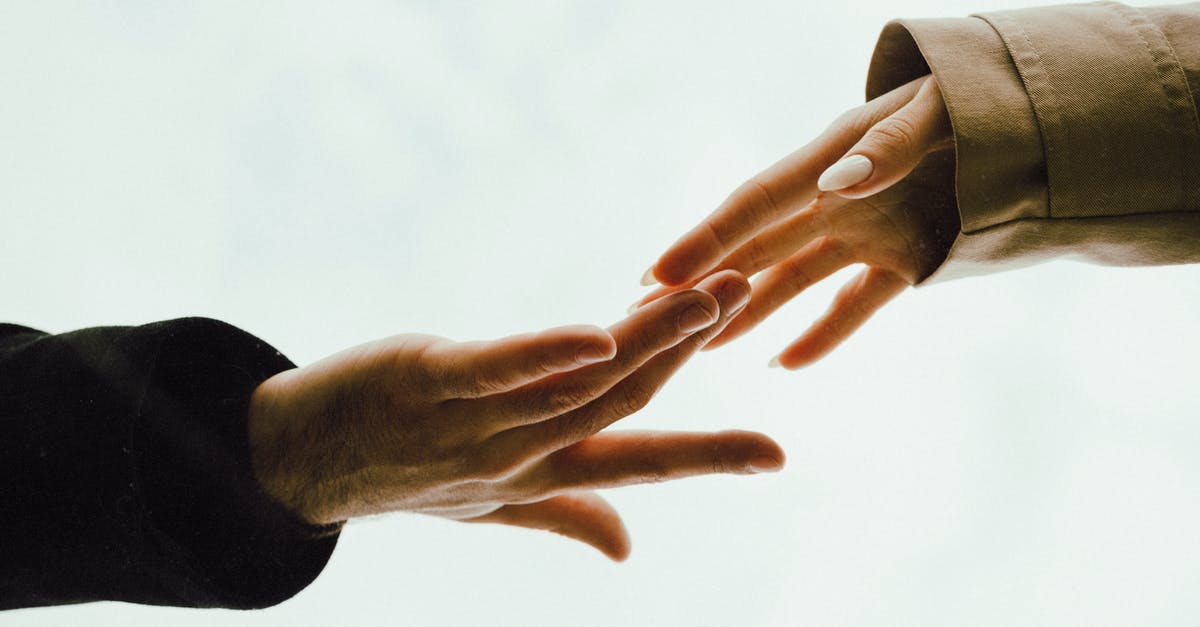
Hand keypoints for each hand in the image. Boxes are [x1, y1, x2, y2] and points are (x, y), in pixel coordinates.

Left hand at [247, 270, 782, 559]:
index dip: (707, 459)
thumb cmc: (406, 474)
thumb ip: (566, 514)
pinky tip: (599, 332)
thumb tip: (629, 551)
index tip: (778, 456)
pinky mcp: (428, 381)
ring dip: (648, 339)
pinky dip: (549, 355)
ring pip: (578, 384)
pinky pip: (498, 372)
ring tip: (708, 292)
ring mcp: (474, 422)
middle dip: (686, 351)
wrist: (298, 465)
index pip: (636, 462)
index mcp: (541, 474)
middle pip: (619, 402)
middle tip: (746, 295)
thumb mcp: (493, 502)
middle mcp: (518, 454)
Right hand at [637, 75, 958, 368]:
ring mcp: (866, 233)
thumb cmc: (981, 99)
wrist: (1034, 117)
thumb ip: (893, 146)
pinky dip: (823, 336)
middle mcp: (835, 198)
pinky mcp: (902, 261)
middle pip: (755, 247)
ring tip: (698, 348)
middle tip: (638, 317)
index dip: (706, 240)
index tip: (657, 276)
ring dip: (745, 312)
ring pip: (791, 281)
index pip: (757, 204)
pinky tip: (783, 364)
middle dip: (699, 282)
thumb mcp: (943, 111)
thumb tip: (836, 183)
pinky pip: (855, 306)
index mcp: (833, 156)